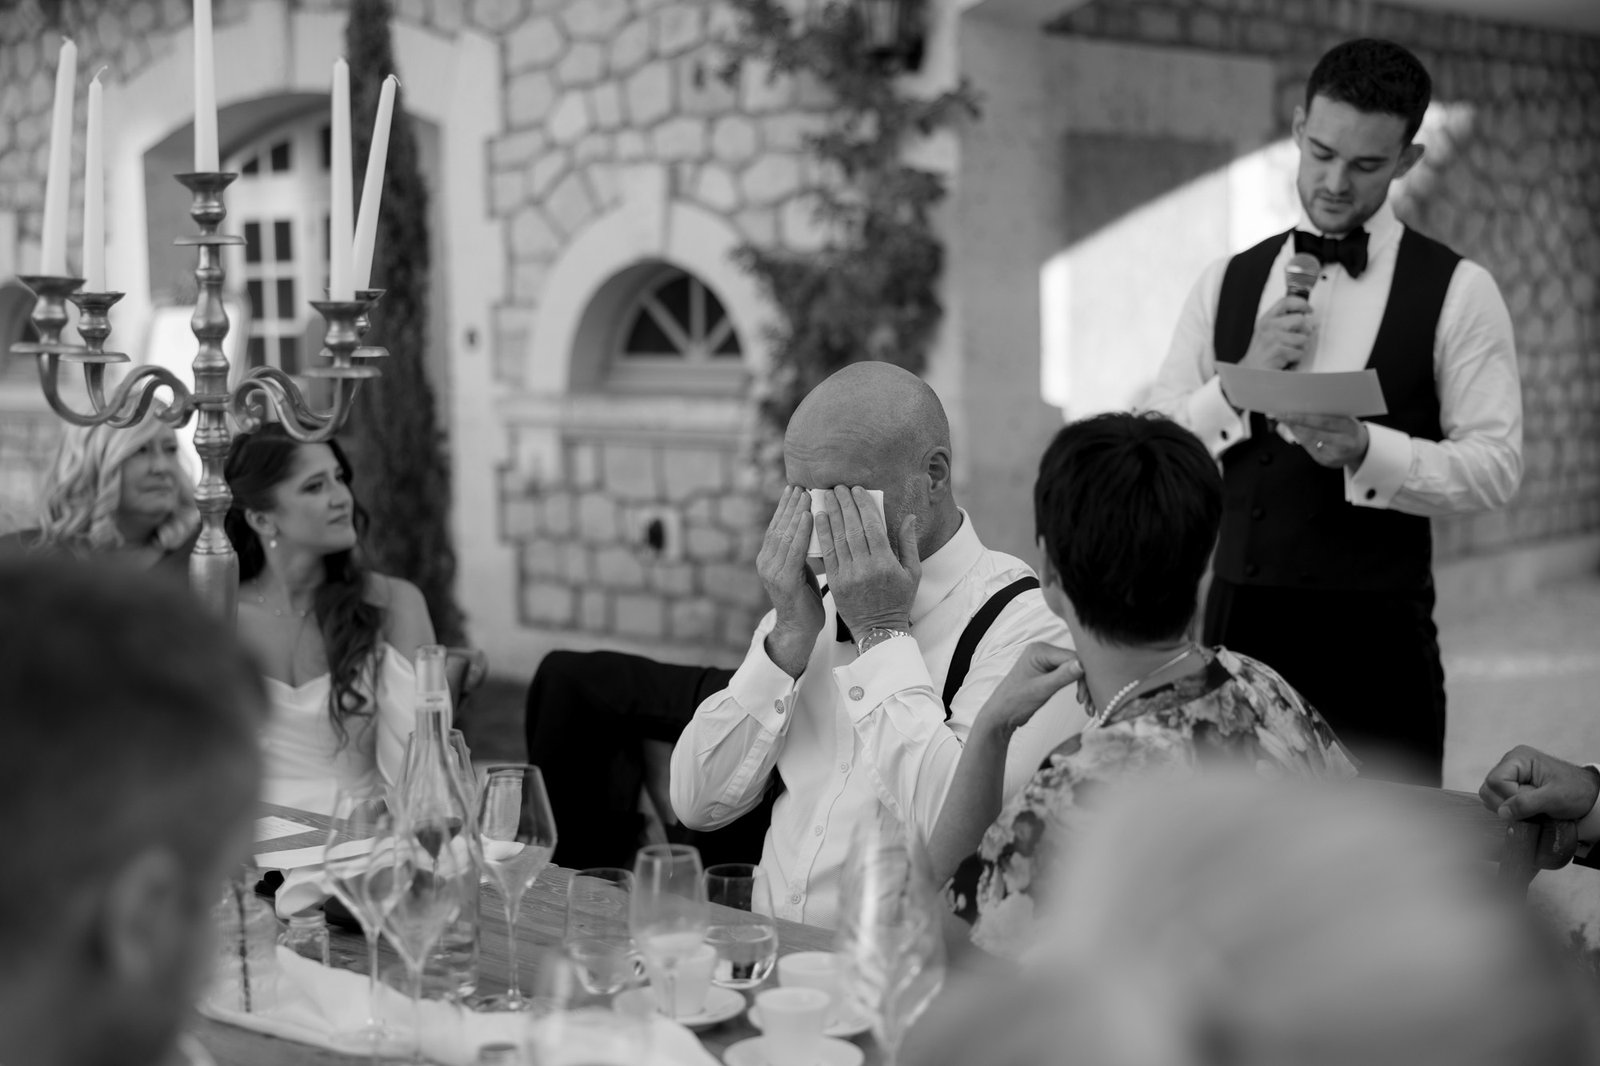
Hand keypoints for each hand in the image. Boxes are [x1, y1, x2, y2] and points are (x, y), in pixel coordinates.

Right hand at [757, 486, 823, 677]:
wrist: (800, 629)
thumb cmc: (805, 599)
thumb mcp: (801, 569)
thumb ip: (801, 549)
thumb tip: (813, 524)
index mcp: (768, 559)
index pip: (776, 526)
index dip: (784, 507)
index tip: (794, 488)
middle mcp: (766, 562)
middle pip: (778, 526)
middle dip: (789, 504)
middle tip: (800, 484)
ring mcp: (772, 571)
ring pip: (784, 534)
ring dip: (795, 512)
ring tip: (805, 494)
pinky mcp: (784, 580)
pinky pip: (794, 550)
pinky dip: (801, 531)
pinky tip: (807, 516)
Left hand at [815, 486, 919, 637]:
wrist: (879, 630)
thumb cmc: (899, 600)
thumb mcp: (912, 573)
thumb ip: (909, 543)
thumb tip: (909, 516)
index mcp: (886, 563)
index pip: (872, 527)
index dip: (863, 505)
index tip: (857, 489)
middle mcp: (866, 567)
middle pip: (853, 528)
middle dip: (845, 504)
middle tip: (838, 486)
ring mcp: (848, 575)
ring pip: (838, 538)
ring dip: (831, 514)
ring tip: (826, 495)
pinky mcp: (835, 582)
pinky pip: (828, 553)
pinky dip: (823, 533)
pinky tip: (819, 517)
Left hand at [974, 644, 1083, 739]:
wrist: (1001, 715)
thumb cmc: (1014, 701)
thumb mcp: (1041, 689)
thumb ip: (1062, 676)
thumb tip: (1083, 664)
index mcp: (1039, 650)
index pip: (1072, 657)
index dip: (1084, 676)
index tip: (1086, 697)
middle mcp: (1044, 651)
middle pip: (1076, 662)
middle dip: (1086, 684)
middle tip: (1089, 705)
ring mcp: (1046, 661)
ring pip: (1076, 670)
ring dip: (1084, 687)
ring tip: (1087, 707)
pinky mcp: (1049, 671)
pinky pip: (1069, 675)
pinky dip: (1078, 687)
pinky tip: (1081, 701)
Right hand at [1235, 296, 1312, 372]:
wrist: (1251, 373)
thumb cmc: (1264, 354)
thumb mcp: (1269, 334)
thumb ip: (1285, 323)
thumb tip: (1309, 320)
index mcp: (1266, 319)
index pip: (1285, 302)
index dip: (1301, 303)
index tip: (1309, 310)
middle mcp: (1268, 326)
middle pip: (1300, 319)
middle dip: (1305, 331)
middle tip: (1300, 340)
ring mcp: (1272, 338)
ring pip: (1303, 338)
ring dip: (1300, 348)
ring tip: (1289, 353)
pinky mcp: (1278, 351)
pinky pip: (1299, 352)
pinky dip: (1296, 359)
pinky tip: (1286, 361)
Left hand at [1276, 413, 1369, 468]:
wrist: (1361, 448)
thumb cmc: (1349, 427)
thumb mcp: (1345, 417)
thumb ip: (1328, 412)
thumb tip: (1301, 404)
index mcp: (1350, 428)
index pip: (1324, 421)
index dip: (1304, 417)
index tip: (1288, 410)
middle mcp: (1344, 443)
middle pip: (1313, 433)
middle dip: (1294, 423)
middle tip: (1279, 415)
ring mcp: (1335, 455)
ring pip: (1309, 441)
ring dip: (1294, 430)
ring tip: (1283, 419)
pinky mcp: (1327, 462)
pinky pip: (1309, 449)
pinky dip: (1300, 438)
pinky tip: (1294, 429)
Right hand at [1480, 745, 1599, 822]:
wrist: (1589, 795)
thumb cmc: (1576, 791)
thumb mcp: (1554, 798)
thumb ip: (1527, 803)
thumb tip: (1502, 812)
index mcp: (1519, 758)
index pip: (1496, 781)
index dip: (1508, 798)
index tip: (1529, 806)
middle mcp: (1510, 763)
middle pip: (1488, 788)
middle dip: (1506, 804)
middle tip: (1530, 810)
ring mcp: (1510, 774)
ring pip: (1491, 795)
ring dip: (1509, 807)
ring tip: (1531, 809)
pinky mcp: (1512, 784)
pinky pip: (1499, 798)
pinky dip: (1511, 808)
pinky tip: (1527, 809)